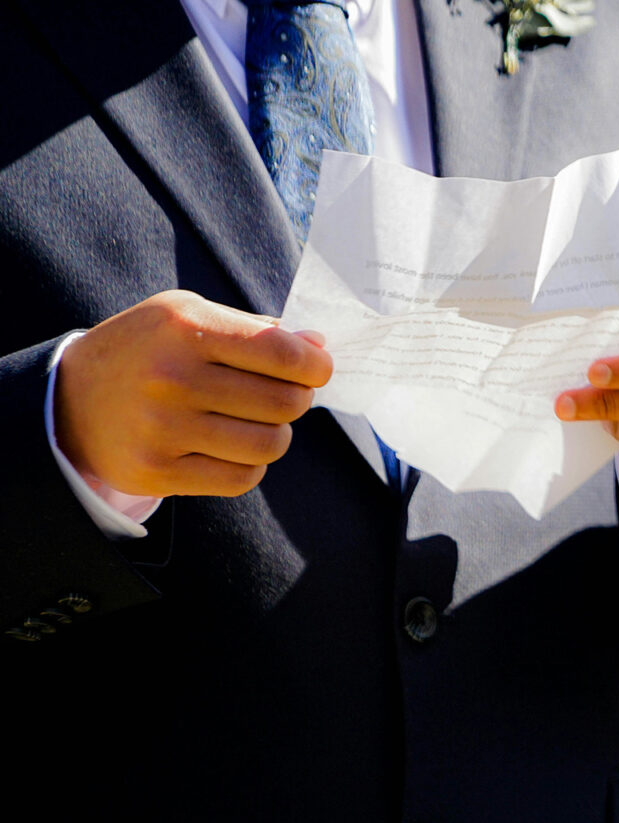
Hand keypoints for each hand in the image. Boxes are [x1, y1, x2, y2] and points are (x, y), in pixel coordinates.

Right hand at [55, 290, 332, 497]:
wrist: (68, 402)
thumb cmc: (148, 351)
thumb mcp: (187, 316)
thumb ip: (254, 329)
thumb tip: (318, 347)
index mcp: (184, 328)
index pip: (281, 353)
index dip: (315, 366)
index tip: (318, 369)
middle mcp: (171, 378)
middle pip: (284, 402)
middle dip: (297, 399)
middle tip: (282, 394)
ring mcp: (162, 429)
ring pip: (270, 444)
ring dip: (275, 434)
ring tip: (256, 421)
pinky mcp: (156, 472)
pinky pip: (242, 477)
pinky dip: (249, 464)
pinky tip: (231, 447)